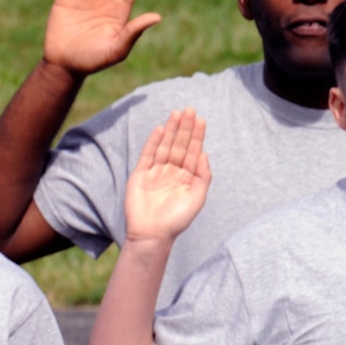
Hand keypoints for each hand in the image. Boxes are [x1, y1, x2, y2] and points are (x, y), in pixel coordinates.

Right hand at [124, 110, 209, 244]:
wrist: (152, 234)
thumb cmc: (177, 220)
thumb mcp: (197, 198)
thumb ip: (203, 176)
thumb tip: (204, 153)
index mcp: (187, 177)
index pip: (192, 151)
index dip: (196, 135)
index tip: (200, 119)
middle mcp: (172, 172)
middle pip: (179, 145)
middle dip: (185, 128)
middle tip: (190, 110)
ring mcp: (156, 172)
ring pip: (165, 146)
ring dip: (171, 130)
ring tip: (177, 113)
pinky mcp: (140, 175)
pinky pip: (148, 155)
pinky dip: (153, 142)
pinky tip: (160, 129)